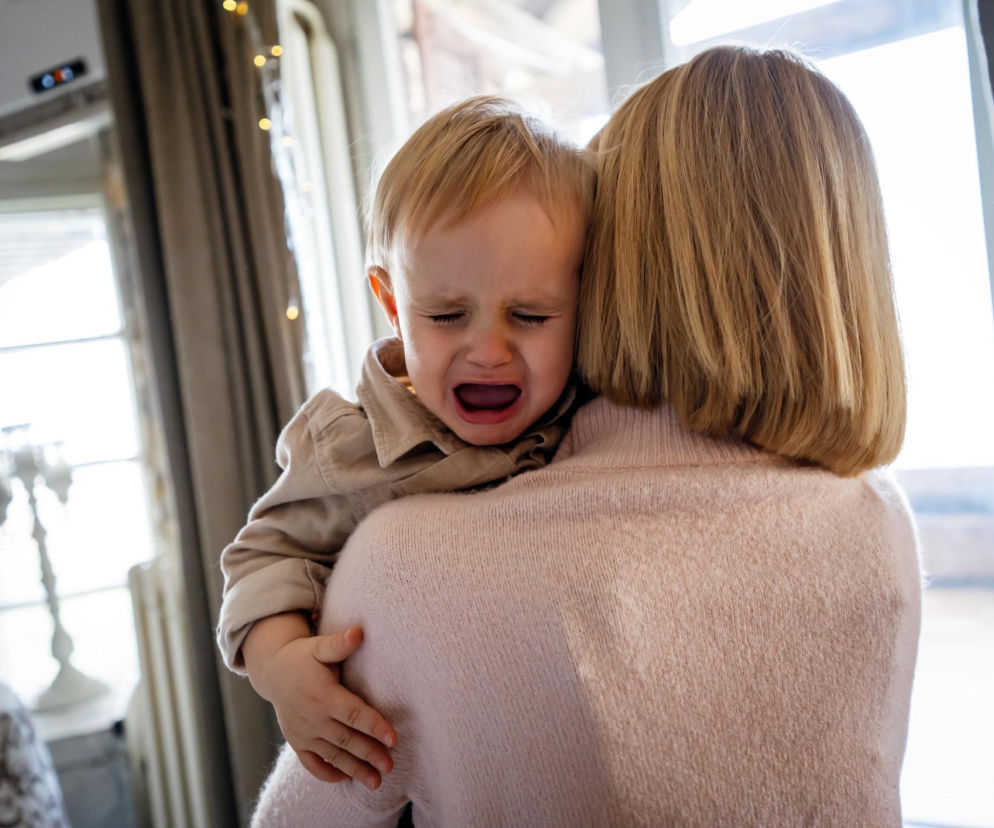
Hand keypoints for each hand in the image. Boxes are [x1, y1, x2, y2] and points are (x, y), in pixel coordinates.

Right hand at [244, 617, 396, 787]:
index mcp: (323, 695)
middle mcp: (313, 718)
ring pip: (333, 755)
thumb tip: (359, 631)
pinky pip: (312, 763)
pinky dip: (328, 773)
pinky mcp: (297, 742)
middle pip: (346, 739)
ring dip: (354, 769)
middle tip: (390, 765)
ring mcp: (303, 733)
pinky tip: (346, 779)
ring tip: (376, 782)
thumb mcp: (319, 647)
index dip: (374, 725)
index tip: (393, 738)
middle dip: (369, 753)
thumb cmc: (303, 657)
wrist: (273, 672)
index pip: (353, 714)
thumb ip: (339, 644)